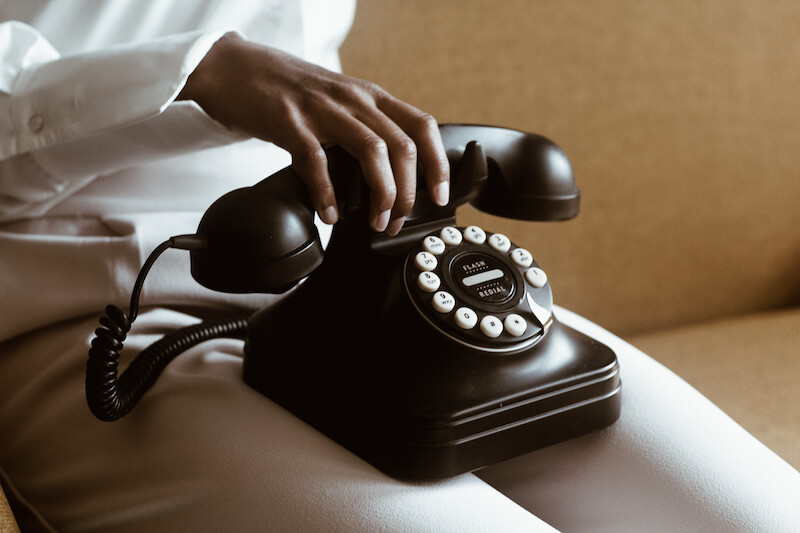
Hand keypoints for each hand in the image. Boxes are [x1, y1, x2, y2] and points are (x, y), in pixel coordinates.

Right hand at [179, 33, 449, 234]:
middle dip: (407, 192)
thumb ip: (364, 128)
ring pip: (372, 152)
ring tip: (373, 221)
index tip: (439, 196)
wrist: (234, 68)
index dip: (437, 164)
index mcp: (369, 97)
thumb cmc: (287, 91)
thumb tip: (389, 175)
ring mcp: (322, 109)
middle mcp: (353, 99)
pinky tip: (329, 214)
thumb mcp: (338, 101)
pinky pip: (317, 161)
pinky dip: (327, 194)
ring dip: (381, 194)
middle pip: (402, 146)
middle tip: (396, 220)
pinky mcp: (289, 122)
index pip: (422, 126)